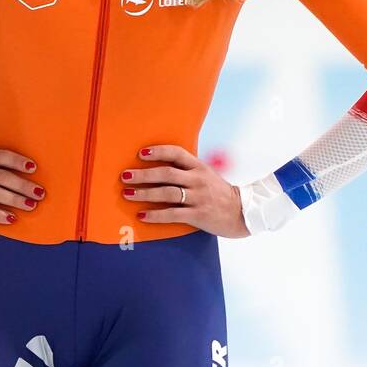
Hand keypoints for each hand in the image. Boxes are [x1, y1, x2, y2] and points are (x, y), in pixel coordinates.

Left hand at [121, 145, 249, 237]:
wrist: (242, 212)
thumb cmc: (218, 193)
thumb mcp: (206, 175)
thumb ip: (187, 171)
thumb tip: (158, 170)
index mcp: (199, 167)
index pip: (177, 153)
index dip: (158, 151)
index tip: (140, 153)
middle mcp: (198, 180)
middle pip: (166, 173)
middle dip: (143, 174)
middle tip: (125, 176)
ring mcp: (198, 197)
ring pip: (167, 193)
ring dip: (144, 193)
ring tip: (127, 194)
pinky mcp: (198, 215)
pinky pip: (172, 214)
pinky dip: (155, 215)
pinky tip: (142, 215)